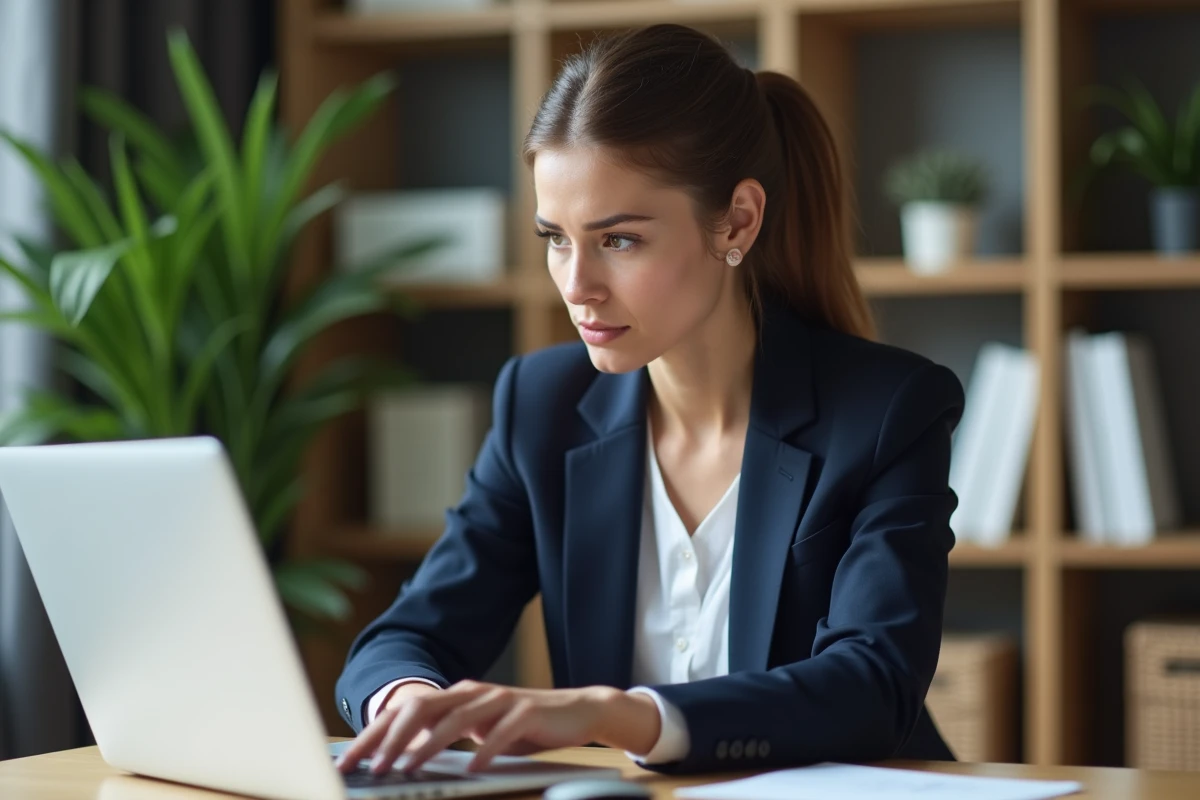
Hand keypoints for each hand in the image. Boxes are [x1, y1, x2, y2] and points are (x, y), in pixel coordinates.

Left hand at [334, 679, 660, 774]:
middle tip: (373, 767)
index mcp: (457, 696)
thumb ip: (447, 737)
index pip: (406, 711)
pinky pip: (500, 731)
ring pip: (456, 718)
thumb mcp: (479, 731)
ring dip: (428, 745)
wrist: (577, 711)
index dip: (376, 734)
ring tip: (409, 768)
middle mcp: (473, 692)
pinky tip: (473, 767)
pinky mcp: (526, 711)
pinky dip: (484, 749)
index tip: (350, 759)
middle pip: (422, 708)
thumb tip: (404, 759)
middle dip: (393, 738)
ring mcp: (499, 699)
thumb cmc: (524, 726)